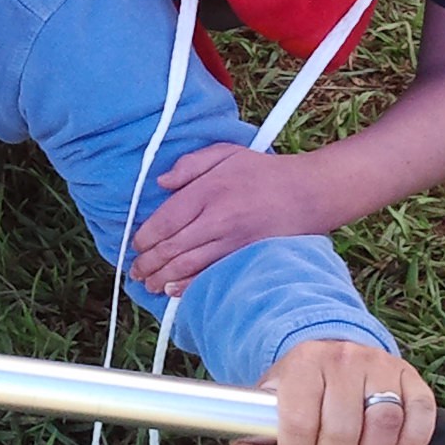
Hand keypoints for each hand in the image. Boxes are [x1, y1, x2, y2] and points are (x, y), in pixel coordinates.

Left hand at [130, 144, 326, 293]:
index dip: (144, 237)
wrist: (309, 193)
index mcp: (208, 190)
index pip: (165, 219)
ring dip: (162, 278)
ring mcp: (231, 241)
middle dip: (148, 263)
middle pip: (171, 247)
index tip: (135, 245)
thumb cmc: (265, 172)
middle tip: (136, 271)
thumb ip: (190, 165)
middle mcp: (216, 217)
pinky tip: (174, 291)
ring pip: (187, 265)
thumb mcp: (226, 153)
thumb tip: (161, 182)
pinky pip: (211, 275)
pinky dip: (189, 286)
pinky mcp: (244, 257)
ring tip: (148, 284)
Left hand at [230, 338, 436, 444]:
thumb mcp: (263, 415)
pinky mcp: (408, 375)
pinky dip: (414, 441)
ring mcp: (379, 364)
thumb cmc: (294, 394)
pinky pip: (421, 410)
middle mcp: (343, 358)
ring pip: (385, 422)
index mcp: (302, 364)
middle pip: (344, 427)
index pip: (300, 421)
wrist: (328, 353)